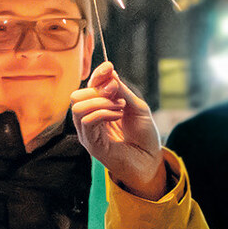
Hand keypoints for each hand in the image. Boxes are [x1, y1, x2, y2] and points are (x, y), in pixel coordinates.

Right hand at [71, 61, 165, 199]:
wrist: (151, 160)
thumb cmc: (144, 135)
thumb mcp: (136, 106)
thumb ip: (121, 91)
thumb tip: (108, 72)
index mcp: (97, 110)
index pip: (87, 88)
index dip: (96, 75)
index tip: (109, 68)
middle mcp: (89, 121)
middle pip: (76, 96)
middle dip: (97, 90)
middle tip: (116, 93)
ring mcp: (88, 134)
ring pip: (77, 107)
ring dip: (100, 101)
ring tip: (120, 106)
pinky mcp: (92, 145)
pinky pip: (87, 121)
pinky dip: (103, 112)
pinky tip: (117, 115)